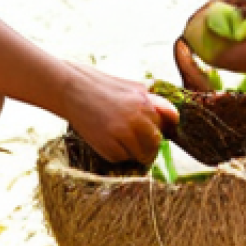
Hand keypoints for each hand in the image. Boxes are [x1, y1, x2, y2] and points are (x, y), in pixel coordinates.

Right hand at [59, 63, 178, 163]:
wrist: (71, 89)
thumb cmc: (102, 86)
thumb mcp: (131, 86)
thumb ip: (153, 100)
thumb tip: (174, 116)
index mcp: (145, 102)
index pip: (168, 123)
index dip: (161, 127)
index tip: (155, 129)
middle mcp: (137, 118)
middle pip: (156, 143)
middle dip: (149, 144)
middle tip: (134, 137)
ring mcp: (122, 134)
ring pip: (142, 156)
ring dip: (135, 152)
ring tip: (120, 139)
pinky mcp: (108, 147)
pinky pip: (122, 159)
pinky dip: (117, 154)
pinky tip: (106, 138)